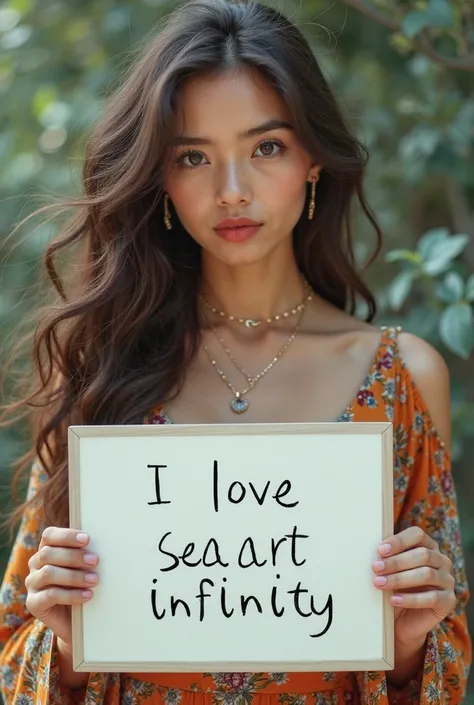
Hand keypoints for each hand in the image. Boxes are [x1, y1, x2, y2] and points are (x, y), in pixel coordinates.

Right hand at [25, 527, 98, 647]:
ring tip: (94, 580)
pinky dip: (71, 594)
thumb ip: (86, 554)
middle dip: (74, 556)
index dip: (67, 535)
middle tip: (95, 561)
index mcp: (46, 549)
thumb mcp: (83, 567)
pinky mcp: (33, 603)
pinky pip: (50, 595)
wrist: (74, 619)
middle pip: (48, 553)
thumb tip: (104, 544)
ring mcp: (32, 584)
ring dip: (74, 576)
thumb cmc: (82, 584)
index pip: (49, 535)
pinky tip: (88, 595)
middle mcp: (35, 564)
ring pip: (48, 573)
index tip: (87, 539)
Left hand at [372, 526, 455, 645]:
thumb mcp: (390, 570)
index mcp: (428, 546)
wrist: (404, 620)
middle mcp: (441, 560)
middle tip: (375, 568)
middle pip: (422, 555)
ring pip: (426, 574)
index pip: (417, 535)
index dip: (399, 541)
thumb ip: (387, 557)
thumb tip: (372, 551)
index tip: (380, 550)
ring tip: (379, 583)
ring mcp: (447, 580)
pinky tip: (393, 600)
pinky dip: (410, 598)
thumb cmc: (395, 588)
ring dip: (400, 579)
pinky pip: (432, 598)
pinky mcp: (448, 601)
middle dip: (396, 562)